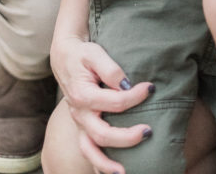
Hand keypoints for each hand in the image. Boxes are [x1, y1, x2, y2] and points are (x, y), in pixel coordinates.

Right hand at [51, 34, 153, 173]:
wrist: (64, 58)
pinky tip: (114, 170)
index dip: (135, 96)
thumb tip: (126, 85)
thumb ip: (110, 69)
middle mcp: (79, 113)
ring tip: (125, 172)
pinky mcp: (82, 126)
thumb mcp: (95, 53)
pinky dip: (99, 163)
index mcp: (83, 95)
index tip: (150, 88)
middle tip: (148, 131)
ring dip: (107, 164)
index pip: (115, 102)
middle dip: (127, 137)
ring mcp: (80, 123)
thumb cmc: (82, 55)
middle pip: (103, 134)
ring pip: (90, 150)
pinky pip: (88, 150)